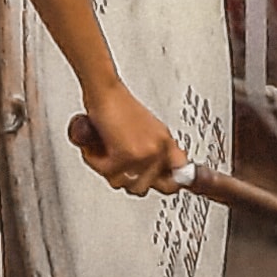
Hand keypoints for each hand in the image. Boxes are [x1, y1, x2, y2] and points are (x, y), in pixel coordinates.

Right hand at [69, 73, 185, 196]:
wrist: (104, 89)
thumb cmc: (118, 105)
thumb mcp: (146, 129)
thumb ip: (155, 152)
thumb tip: (161, 178)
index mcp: (166, 142)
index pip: (180, 174)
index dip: (171, 184)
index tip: (170, 187)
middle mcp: (158, 149)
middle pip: (143, 188)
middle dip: (125, 179)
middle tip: (114, 162)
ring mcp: (144, 154)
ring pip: (124, 184)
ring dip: (109, 170)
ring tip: (104, 150)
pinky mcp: (125, 155)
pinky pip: (108, 173)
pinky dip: (96, 160)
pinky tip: (96, 145)